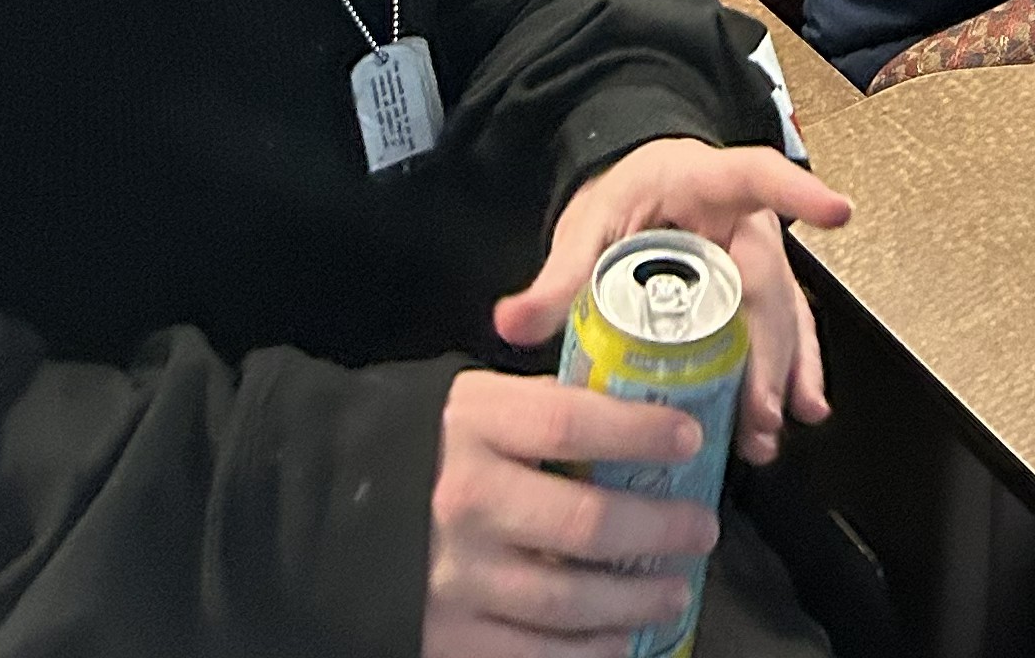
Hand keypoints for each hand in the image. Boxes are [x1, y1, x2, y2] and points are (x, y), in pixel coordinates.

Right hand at [426, 368, 716, 657]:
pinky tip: (622, 639)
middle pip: (584, 524)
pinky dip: (588, 652)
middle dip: (658, 529)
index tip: (692, 437)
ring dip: (636, 600)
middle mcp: (466, 503)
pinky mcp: (448, 636)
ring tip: (675, 590)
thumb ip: (543, 407)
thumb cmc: (428, 447)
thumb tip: (635, 410)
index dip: (639, 431)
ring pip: (568, 601)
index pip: (571, 424)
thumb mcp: (474, 402)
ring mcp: (456, 578)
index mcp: (475, 428)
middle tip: (701, 528)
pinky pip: (533, 655)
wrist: (333, 510)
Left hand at [495, 142, 852, 465]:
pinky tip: (800, 412)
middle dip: (767, 349)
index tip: (836, 211)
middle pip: (765, 279)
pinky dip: (794, 369)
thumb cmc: (621, 199)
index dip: (797, 191)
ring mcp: (757, 256)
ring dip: (781, 372)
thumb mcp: (586, 227)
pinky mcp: (759, 291)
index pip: (756, 176)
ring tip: (769, 428)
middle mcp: (743, 219)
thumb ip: (555, 277)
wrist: (637, 193)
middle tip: (759, 410)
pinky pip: (785, 329)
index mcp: (703, 181)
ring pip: (782, 312)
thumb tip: (509, 324)